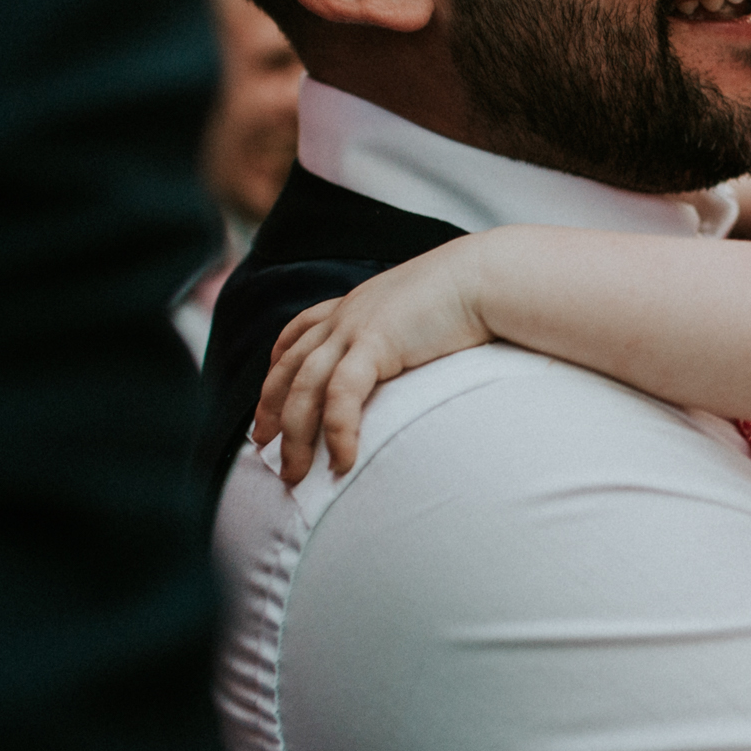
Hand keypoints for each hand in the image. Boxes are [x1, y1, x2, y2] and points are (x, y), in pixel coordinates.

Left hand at [251, 242, 493, 481]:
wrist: (488, 276)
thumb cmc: (473, 295)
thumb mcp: (425, 312)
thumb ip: (408, 334)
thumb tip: (416, 358)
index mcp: (355, 306)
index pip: (298, 334)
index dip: (276, 367)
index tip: (268, 400)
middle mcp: (345, 315)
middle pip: (289, 368)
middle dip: (269, 410)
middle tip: (262, 446)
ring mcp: (355, 328)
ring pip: (304, 389)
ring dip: (295, 437)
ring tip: (294, 474)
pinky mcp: (374, 344)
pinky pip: (340, 396)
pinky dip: (337, 432)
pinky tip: (342, 461)